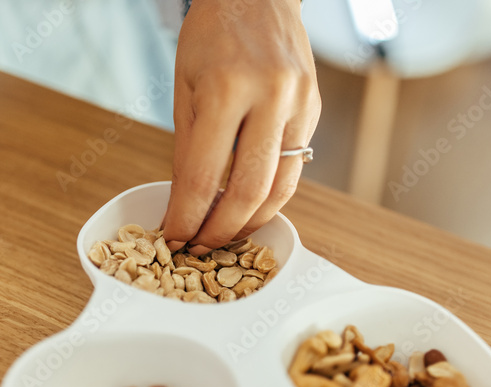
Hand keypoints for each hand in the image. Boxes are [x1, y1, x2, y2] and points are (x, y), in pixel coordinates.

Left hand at [161, 0, 320, 253]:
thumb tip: (184, 205)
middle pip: (249, 190)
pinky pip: (294, 168)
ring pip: (281, 188)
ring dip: (252, 222)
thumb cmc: (213, 35)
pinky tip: (249, 206)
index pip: (204, 176)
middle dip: (221, 230)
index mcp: (227, 89)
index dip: (188, 217)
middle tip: (201, 247)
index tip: (176, 237)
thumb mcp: (185, 88)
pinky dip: (271, 196)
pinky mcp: (314, 110)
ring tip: (226, 235)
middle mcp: (271, 98)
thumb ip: (187, 149)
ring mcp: (300, 104)